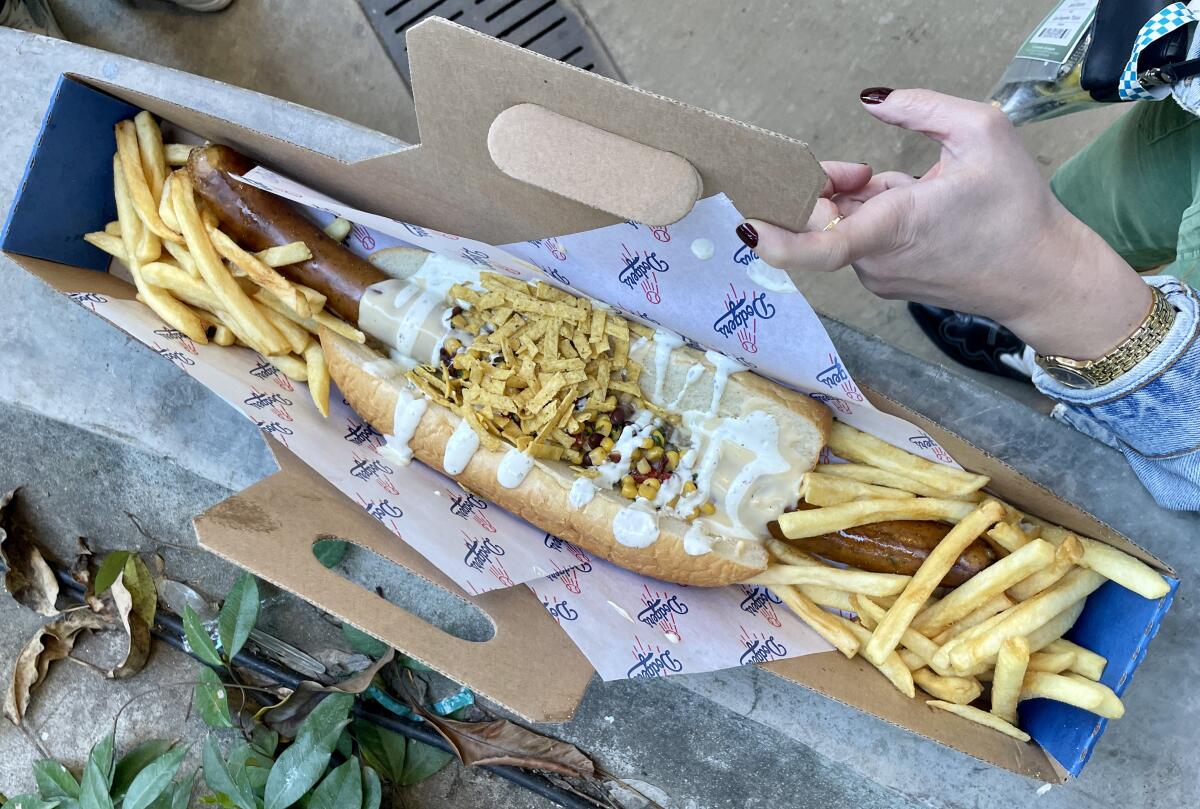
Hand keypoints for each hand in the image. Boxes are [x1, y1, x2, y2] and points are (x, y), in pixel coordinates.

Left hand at [741, 88, 1151, 359]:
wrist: (1043, 276)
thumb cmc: (1019, 210)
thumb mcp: (982, 132)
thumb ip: (920, 108)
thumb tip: (872, 101)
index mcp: (897, 227)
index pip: (822, 246)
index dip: (777, 238)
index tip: (748, 225)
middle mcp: (878, 260)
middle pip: (821, 219)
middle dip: (826, 186)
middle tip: (860, 170)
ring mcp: (879, 276)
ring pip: (841, 226)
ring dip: (856, 200)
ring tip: (904, 188)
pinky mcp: (884, 282)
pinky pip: (858, 240)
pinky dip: (871, 216)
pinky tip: (908, 207)